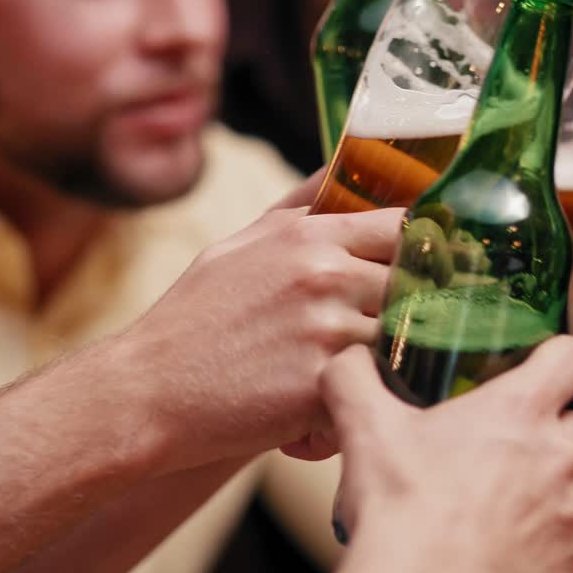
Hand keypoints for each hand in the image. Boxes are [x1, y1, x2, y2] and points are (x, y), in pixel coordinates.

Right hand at [128, 199, 404, 473]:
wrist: (147, 390)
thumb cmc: (194, 318)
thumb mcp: (242, 243)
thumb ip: (299, 207)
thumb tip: (341, 166)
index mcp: (309, 236)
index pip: (404, 225)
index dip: (425, 249)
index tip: (425, 272)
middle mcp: (324, 274)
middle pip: (416, 283)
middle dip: (418, 308)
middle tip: (406, 331)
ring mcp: (326, 329)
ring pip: (404, 338)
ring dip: (396, 357)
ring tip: (370, 373)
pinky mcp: (322, 385)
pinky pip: (377, 387)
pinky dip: (367, 398)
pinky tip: (340, 406)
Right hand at [326, 338, 572, 572]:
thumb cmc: (402, 511)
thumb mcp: (364, 428)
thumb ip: (354, 377)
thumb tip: (350, 358)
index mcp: (519, 411)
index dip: (559, 354)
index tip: (536, 365)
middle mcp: (557, 458)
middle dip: (545, 428)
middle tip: (497, 442)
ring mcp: (568, 515)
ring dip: (552, 485)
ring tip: (501, 497)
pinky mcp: (568, 564)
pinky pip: (569, 541)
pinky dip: (543, 539)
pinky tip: (500, 542)